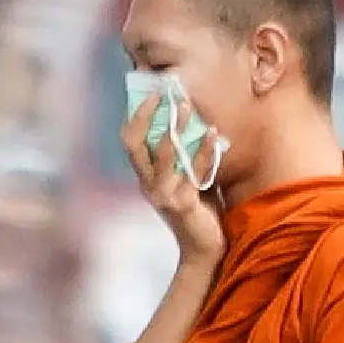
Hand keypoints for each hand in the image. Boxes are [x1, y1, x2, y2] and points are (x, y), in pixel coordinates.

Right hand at [121, 92, 226, 267]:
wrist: (205, 249)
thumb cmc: (199, 211)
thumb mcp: (185, 178)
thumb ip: (183, 156)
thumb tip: (193, 120)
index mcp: (146, 178)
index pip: (129, 142)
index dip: (137, 116)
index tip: (155, 93)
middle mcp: (148, 185)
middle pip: (134, 145)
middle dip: (147, 116)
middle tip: (165, 94)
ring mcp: (163, 195)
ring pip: (163, 154)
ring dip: (176, 126)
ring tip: (188, 106)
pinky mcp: (183, 204)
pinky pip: (193, 170)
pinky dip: (204, 149)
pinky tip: (214, 132)